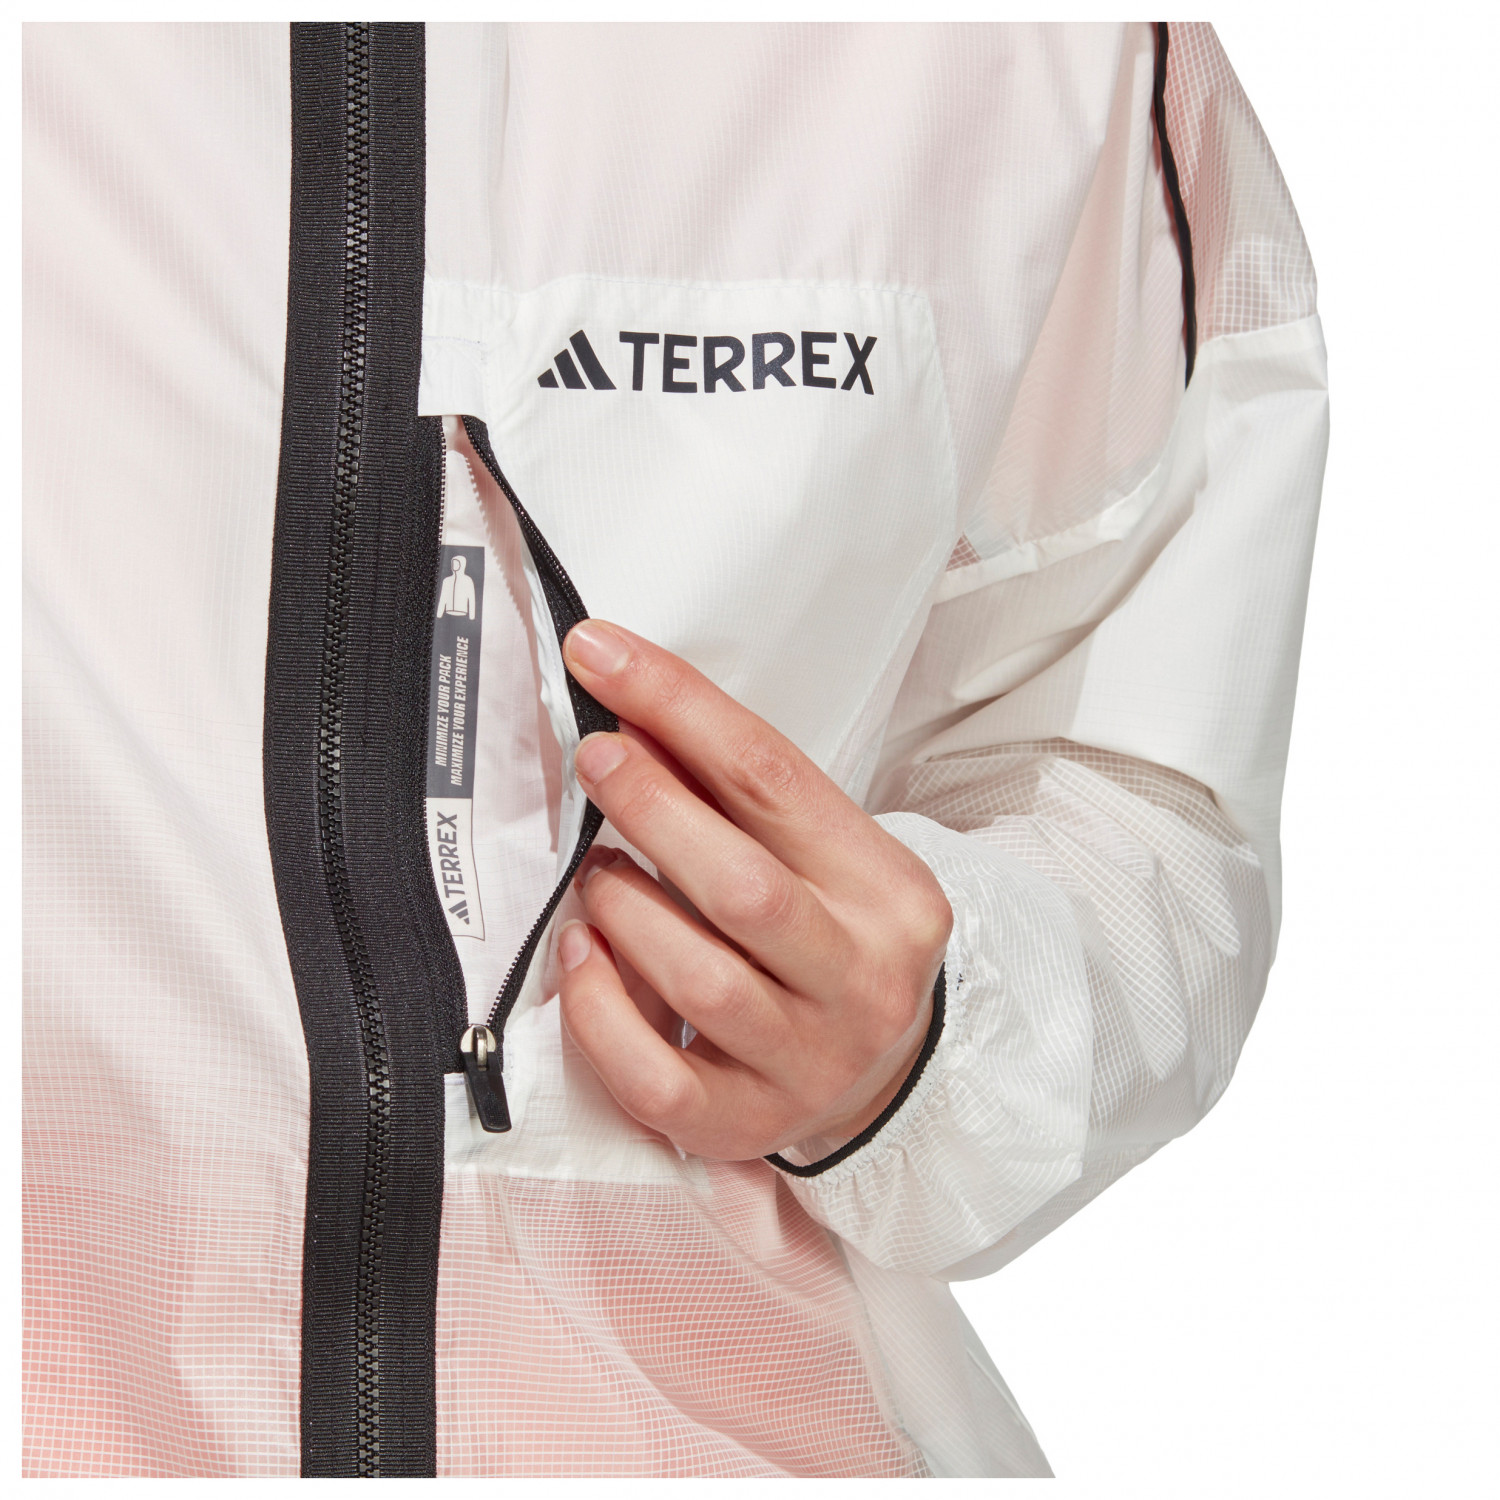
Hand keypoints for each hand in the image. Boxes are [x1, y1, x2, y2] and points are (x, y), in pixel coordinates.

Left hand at [554, 619, 951, 1161]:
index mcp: (891, 893)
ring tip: (598, 873)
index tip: (604, 657)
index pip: (777, 779)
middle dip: (650, 806)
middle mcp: (861, 980)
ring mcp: (808, 1062)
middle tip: (594, 759)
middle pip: (743, 885)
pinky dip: (598, 1010)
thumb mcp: (819, 855)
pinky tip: (581, 955)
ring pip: (699, 980)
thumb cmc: (834, 939)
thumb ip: (736, 796)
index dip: (680, 708)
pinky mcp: (746, 1123)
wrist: (880, 1072)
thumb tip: (631, 716)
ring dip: (623, 906)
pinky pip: (655, 1078)